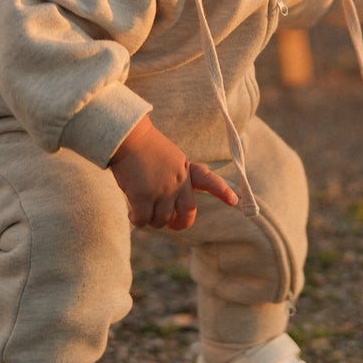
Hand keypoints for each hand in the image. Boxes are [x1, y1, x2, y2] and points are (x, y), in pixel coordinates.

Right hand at [109, 116, 239, 230]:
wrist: (127, 136)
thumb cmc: (143, 147)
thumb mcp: (168, 159)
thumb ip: (174, 180)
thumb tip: (168, 209)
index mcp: (184, 169)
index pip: (208, 179)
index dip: (221, 191)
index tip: (234, 201)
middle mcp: (178, 181)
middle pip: (187, 212)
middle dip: (181, 224)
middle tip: (171, 226)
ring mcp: (162, 190)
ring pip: (162, 220)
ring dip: (152, 221)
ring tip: (141, 212)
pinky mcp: (144, 196)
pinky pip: (143, 220)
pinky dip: (137, 221)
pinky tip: (132, 215)